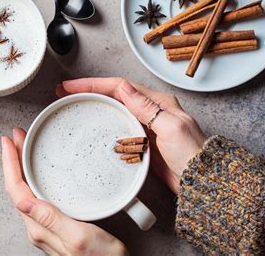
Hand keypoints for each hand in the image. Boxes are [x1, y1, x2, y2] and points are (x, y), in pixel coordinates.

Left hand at [2, 128, 127, 255]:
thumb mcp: (79, 237)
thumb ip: (51, 220)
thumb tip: (24, 201)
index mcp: (40, 228)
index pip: (16, 191)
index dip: (10, 164)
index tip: (8, 142)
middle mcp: (39, 228)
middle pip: (18, 188)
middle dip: (14, 160)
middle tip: (16, 137)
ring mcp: (48, 227)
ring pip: (27, 191)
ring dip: (23, 168)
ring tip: (23, 149)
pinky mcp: (58, 226)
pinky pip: (39, 197)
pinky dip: (35, 178)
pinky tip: (41, 173)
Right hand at [56, 78, 206, 192]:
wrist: (199, 181)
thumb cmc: (191, 154)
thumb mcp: (171, 126)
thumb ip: (147, 107)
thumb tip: (124, 87)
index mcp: (158, 102)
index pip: (119, 87)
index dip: (93, 84)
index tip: (71, 87)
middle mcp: (151, 111)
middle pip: (113, 95)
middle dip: (88, 91)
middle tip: (65, 93)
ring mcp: (145, 126)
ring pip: (113, 110)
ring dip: (93, 105)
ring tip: (73, 105)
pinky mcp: (141, 142)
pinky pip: (117, 127)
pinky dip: (102, 124)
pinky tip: (92, 127)